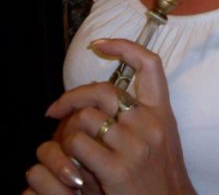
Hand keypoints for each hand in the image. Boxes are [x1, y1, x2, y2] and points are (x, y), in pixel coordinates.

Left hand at [24, 38, 195, 194]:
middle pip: (104, 90)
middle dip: (73, 96)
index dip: (124, 46)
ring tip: (67, 142)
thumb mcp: (160, 137)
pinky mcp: (117, 169)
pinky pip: (79, 143)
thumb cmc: (159, 175)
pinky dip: (69, 148)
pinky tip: (71, 159)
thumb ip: (140, 115)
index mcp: (162, 113)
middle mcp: (149, 124)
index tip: (100, 44)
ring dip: (71, 129)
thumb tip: (104, 96)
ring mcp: (134, 146)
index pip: (150, 65)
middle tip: (56, 108)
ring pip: (87, 117)